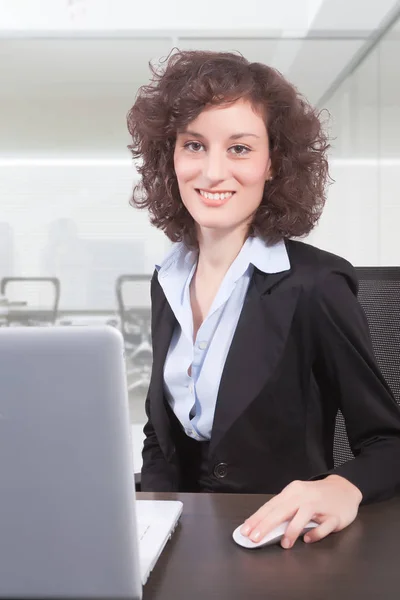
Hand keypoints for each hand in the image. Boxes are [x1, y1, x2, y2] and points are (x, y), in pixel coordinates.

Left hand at [240, 475, 361, 548]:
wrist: (345, 488)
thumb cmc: (317, 496)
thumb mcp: (299, 497)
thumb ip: (284, 510)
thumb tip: (263, 525)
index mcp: (293, 491)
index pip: (271, 506)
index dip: (257, 518)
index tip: (245, 530)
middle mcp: (304, 496)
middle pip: (282, 510)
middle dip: (266, 525)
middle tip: (255, 538)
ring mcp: (320, 505)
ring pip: (302, 516)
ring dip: (291, 531)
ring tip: (284, 544)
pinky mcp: (334, 515)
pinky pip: (323, 525)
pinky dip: (315, 533)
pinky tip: (308, 540)